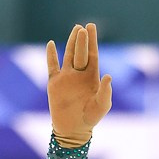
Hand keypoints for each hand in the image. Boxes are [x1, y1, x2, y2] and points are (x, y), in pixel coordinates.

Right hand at [45, 22, 112, 147]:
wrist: (73, 130)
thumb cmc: (90, 119)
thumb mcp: (101, 106)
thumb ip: (105, 91)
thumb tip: (108, 76)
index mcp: (91, 77)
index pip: (92, 54)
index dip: (92, 41)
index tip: (91, 27)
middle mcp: (79, 74)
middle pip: (80, 52)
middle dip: (82, 40)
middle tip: (82, 27)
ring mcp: (66, 77)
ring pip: (68, 55)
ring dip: (70, 42)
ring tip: (74, 29)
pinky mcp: (54, 83)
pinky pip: (51, 66)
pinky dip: (50, 55)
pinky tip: (51, 44)